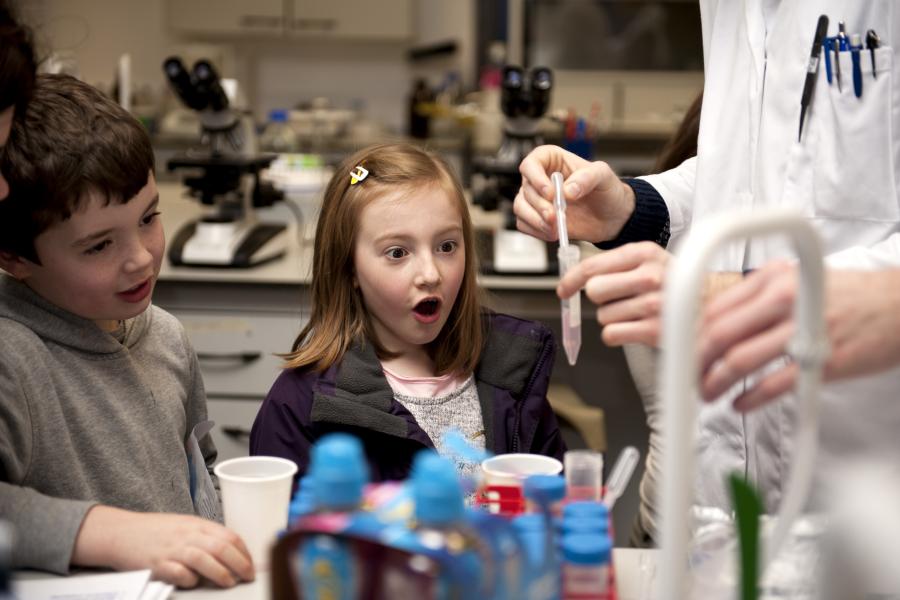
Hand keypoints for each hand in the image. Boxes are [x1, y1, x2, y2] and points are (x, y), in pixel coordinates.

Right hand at [72, 505, 253, 588]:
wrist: (121, 532)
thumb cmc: (156, 531)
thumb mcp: (185, 526)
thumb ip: (206, 537)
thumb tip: (233, 552)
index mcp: (197, 524)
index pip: (229, 536)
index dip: (245, 551)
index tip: (252, 564)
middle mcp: (187, 535)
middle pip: (221, 547)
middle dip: (240, 564)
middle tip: (248, 576)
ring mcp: (172, 549)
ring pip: (203, 559)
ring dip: (220, 573)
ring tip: (230, 582)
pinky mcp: (156, 564)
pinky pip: (178, 573)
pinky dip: (189, 579)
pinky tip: (194, 582)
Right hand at [514, 145, 634, 243]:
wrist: (612, 217)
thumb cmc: (607, 190)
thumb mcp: (603, 176)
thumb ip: (587, 178)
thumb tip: (568, 191)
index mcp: (552, 160)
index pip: (531, 164)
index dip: (536, 178)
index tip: (550, 193)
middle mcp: (540, 178)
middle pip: (525, 189)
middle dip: (539, 205)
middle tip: (554, 217)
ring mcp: (536, 199)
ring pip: (520, 208)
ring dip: (535, 220)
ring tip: (555, 229)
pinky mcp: (537, 218)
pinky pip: (524, 224)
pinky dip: (536, 231)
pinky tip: (553, 233)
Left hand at [559, 242, 669, 345]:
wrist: (711, 304)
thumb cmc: (673, 282)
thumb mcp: (648, 260)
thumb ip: (614, 264)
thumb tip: (572, 280)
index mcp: (644, 253)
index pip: (593, 266)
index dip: (571, 279)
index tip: (564, 289)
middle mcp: (650, 276)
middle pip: (594, 291)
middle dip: (600, 298)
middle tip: (618, 298)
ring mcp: (654, 304)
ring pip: (603, 315)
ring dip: (613, 317)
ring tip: (635, 313)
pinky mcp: (654, 331)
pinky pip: (611, 334)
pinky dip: (617, 334)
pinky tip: (634, 327)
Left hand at [700, 265, 899, 410]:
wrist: (899, 305)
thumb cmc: (846, 296)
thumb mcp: (796, 279)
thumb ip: (757, 297)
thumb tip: (713, 321)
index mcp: (772, 278)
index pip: (715, 309)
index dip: (690, 336)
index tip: (682, 352)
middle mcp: (784, 299)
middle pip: (719, 334)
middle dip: (694, 362)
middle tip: (688, 378)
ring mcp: (803, 329)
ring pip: (740, 360)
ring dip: (715, 382)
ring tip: (707, 394)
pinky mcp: (822, 360)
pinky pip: (774, 384)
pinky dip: (750, 398)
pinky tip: (739, 404)